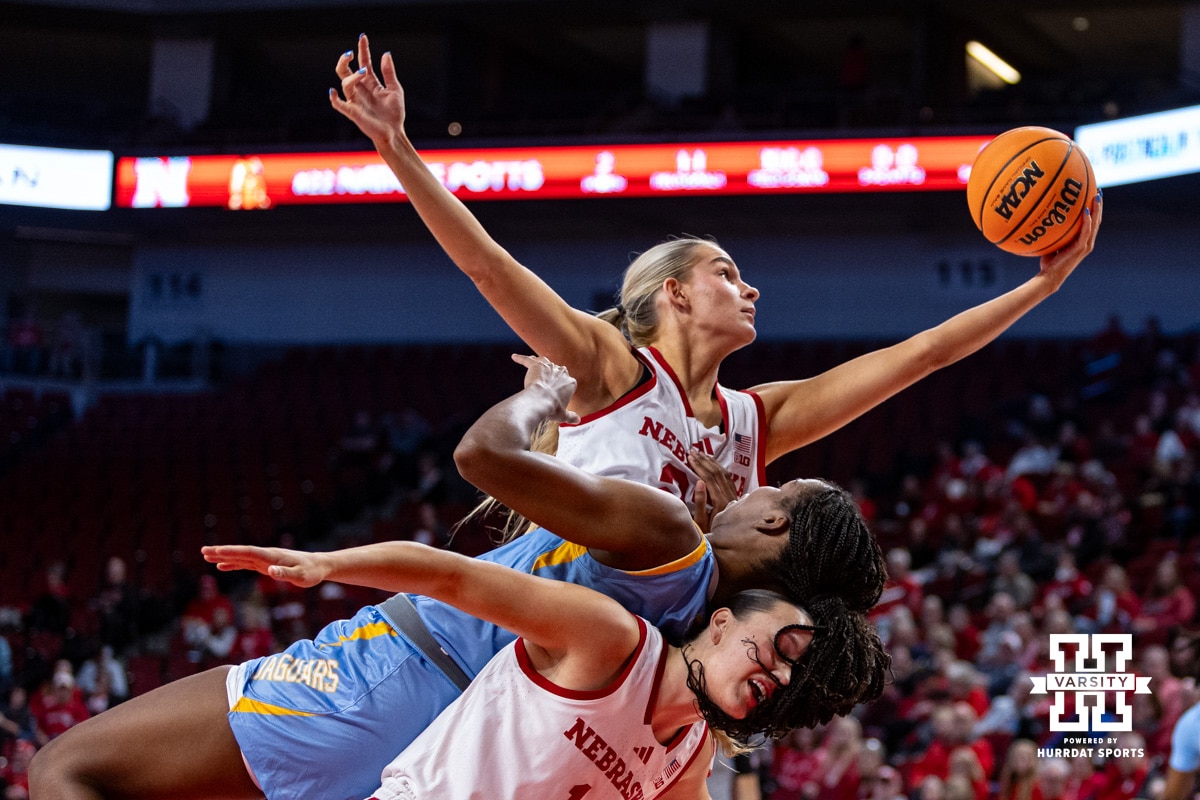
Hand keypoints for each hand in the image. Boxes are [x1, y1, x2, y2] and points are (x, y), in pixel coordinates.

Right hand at [201, 545, 329, 587]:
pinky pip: (246, 564)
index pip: (247, 552)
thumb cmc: (310, 572)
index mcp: (271, 556)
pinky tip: (223, 567)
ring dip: (224, 557)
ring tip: (207, 556)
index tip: (215, 551)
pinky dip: (233, 564)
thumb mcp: (300, 576)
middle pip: (240, 553)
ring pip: (241, 557)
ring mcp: (265, 559)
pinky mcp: (266, 565)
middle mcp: (266, 555)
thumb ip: (285, 573)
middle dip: (222, 552)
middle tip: (203, 551)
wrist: (318, 566)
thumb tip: (269, 570)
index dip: (231, 552)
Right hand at [329, 34, 405, 148]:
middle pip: (345, 71)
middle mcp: (360, 89)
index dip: (362, 49)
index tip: (363, 37)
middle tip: (350, 53)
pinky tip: (332, 91)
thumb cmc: (394, 113)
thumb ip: (388, 72)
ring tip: (363, 72)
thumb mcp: (395, 89)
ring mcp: (355, 100)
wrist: (395, 132)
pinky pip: (339, 104)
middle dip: (345, 60)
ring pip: (345, 84)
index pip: (363, 62)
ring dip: (352, 76)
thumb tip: (385, 54)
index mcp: (370, 83)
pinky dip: (334, 98)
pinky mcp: (353, 112)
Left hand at [511, 354, 579, 423]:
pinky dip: (521, 359)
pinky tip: (514, 357)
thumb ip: (571, 416)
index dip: (562, 389)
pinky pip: (527, 360)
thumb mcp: (563, 415)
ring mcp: (549, 366)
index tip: (557, 395)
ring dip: (540, 363)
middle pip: (557, 371)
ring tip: (535, 364)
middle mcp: (561, 372)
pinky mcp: (537, 365)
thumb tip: (578, 420)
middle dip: (552, 376)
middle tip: (546, 383)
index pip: (568, 383)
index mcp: (571, 383)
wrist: (540, 400)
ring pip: (544, 363)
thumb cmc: (552, 408)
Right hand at [687, 449, 737, 531]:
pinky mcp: (734, 495)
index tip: (689, 457)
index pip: (708, 477)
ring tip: (701, 453)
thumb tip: (699, 482)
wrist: (730, 541)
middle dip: (704, 460)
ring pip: (723, 472)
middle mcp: (728, 495)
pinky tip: (713, 463)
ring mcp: (733, 495)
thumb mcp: (701, 521)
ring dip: (712, 461)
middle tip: (693, 451)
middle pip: (716, 472)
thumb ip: (700, 501)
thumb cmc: (710, 533)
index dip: (698, 466)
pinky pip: (728, 477)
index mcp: (719, 500)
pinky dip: (719, 467)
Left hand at [1037, 191, 1102, 289]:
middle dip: (1099, 206)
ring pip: (1095, 224)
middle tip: (1099, 192)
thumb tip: (1044, 219)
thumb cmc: (1048, 263)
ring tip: (1097, 196)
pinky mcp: (1080, 248)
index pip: (1092, 223)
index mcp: (1082, 242)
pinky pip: (1085, 232)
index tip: (1094, 196)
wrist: (1049, 277)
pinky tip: (1086, 210)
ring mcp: (1085, 246)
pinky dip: (1087, 221)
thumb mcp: (1052, 244)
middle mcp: (1087, 243)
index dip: (1095, 210)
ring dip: (1097, 209)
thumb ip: (1053, 234)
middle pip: (1097, 221)